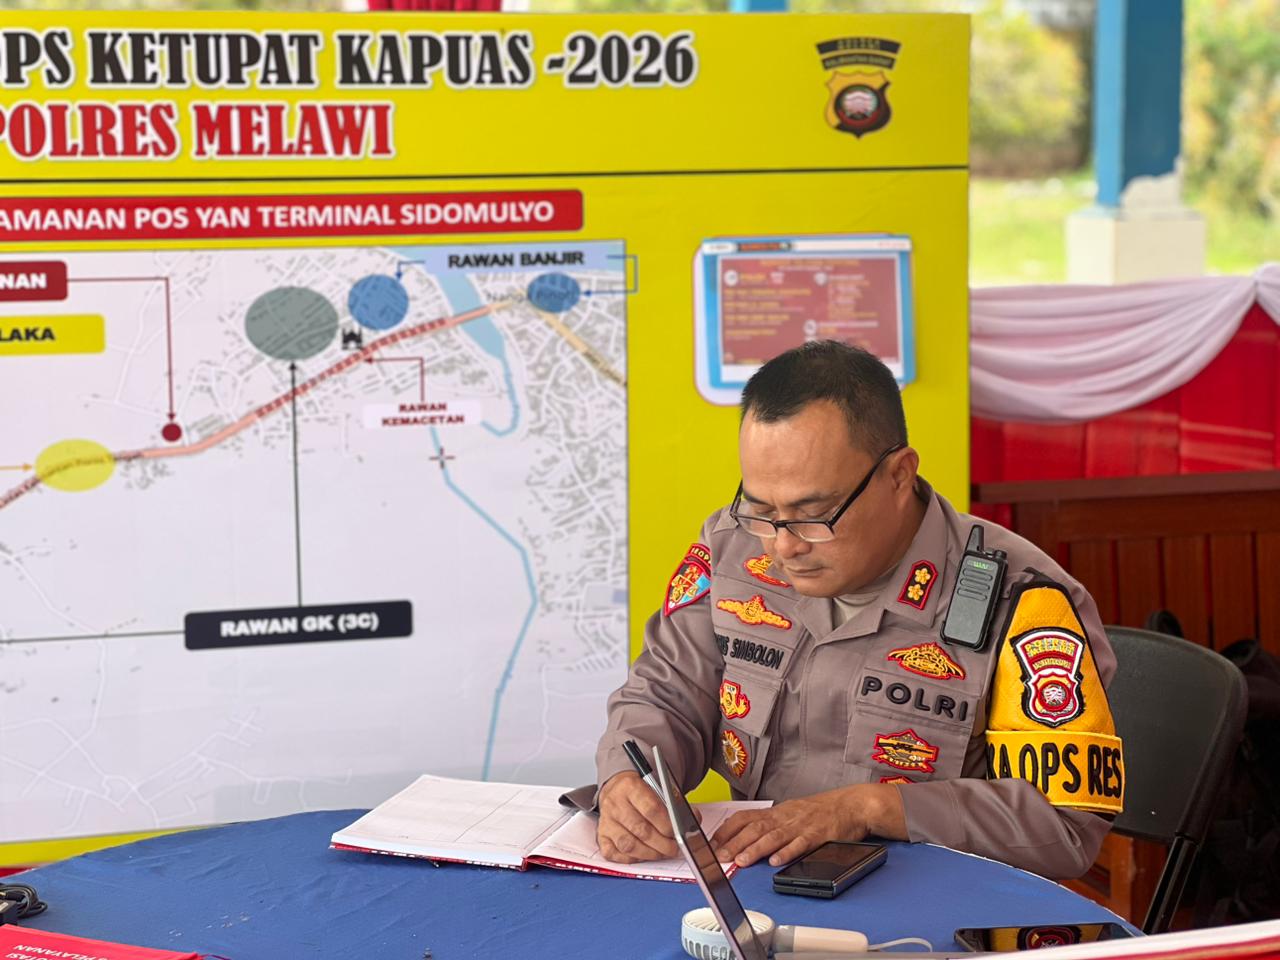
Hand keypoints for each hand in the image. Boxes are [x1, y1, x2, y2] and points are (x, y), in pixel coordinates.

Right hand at [597, 771, 679, 862]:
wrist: (617, 788)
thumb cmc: (641, 791)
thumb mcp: (657, 788)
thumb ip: (675, 803)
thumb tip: (694, 819)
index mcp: (630, 786)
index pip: (651, 809)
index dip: (667, 825)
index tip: (678, 833)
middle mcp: (615, 803)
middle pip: (641, 830)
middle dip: (662, 844)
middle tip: (674, 849)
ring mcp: (606, 821)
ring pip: (628, 844)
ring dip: (649, 853)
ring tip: (662, 853)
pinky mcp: (601, 835)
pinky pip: (613, 854)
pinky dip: (630, 858)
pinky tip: (642, 855)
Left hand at [710, 783, 904, 867]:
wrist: (852, 805)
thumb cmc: (820, 811)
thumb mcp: (791, 813)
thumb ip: (771, 824)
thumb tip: (746, 837)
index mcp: (778, 811)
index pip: (746, 817)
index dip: (728, 830)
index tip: (713, 843)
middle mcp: (786, 816)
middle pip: (756, 828)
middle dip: (735, 843)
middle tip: (721, 856)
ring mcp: (802, 825)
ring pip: (774, 836)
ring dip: (756, 849)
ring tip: (742, 861)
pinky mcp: (818, 834)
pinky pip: (801, 844)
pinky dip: (788, 852)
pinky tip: (776, 861)